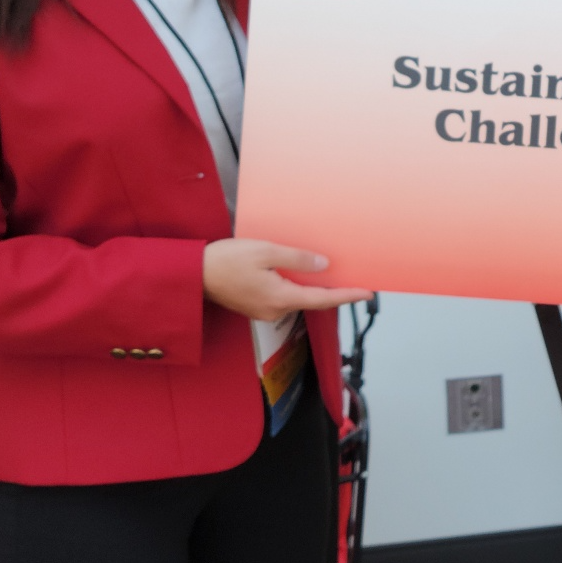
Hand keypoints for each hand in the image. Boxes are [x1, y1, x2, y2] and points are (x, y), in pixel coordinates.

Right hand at [202, 238, 371, 321]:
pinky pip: (283, 297)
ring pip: (297, 298)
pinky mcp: (255, 305)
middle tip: (356, 281)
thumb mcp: (266, 252)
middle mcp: (274, 310)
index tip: (368, 293)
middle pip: (311, 300)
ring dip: (314, 288)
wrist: (194, 274)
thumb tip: (324, 264)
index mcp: (280, 298)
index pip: (322, 299)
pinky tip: (301, 275)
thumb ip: (298, 259)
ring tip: (333, 275)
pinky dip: (297, 287)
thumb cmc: (226, 261)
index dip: (347, 296)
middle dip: (334, 292)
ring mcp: (264, 310)